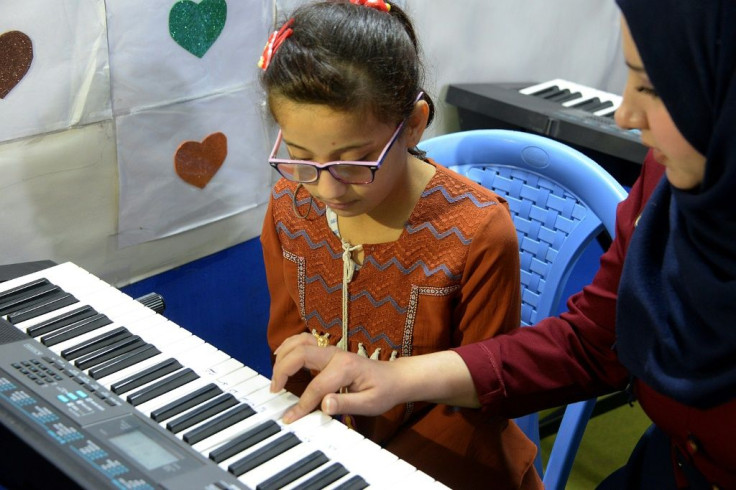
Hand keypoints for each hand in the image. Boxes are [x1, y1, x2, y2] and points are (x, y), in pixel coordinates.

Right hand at [271, 332, 402, 422]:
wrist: (394, 378)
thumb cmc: (383, 392)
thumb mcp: (369, 404)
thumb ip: (346, 404)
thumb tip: (324, 405)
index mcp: (345, 368)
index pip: (316, 387)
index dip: (301, 404)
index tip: (290, 418)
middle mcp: (336, 354)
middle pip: (300, 354)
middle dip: (282, 371)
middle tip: (274, 391)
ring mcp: (331, 350)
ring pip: (299, 343)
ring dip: (283, 356)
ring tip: (275, 377)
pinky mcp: (328, 351)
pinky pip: (303, 342)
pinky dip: (289, 347)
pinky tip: (280, 357)